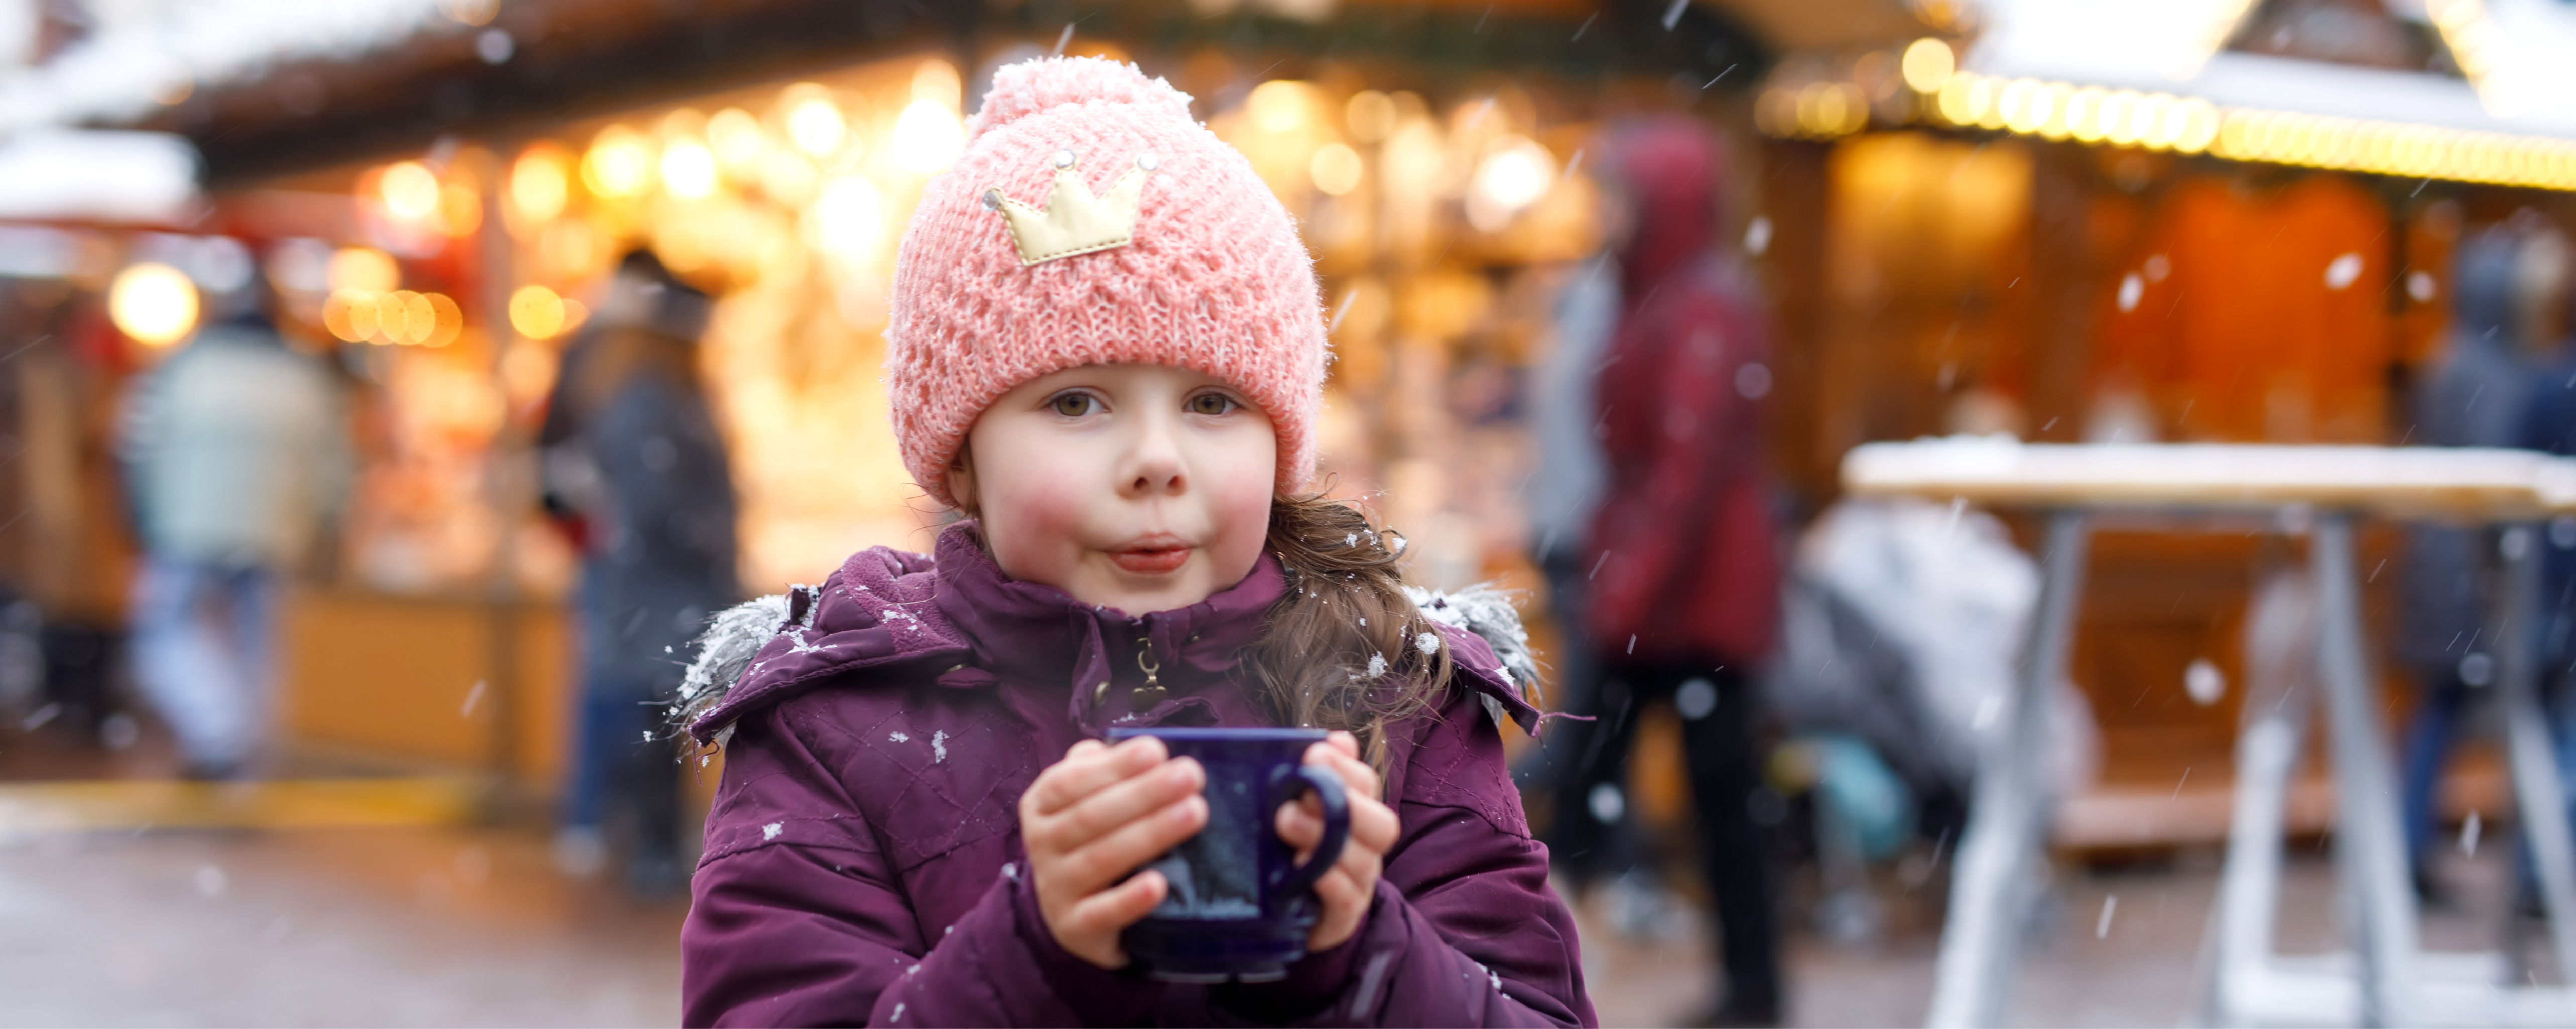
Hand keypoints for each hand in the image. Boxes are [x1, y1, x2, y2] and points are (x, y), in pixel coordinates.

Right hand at [1019, 736, 1208, 967]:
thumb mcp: (1084, 800)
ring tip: (1195, 812)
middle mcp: (1041, 844)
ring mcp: (1056, 888)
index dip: (1113, 766)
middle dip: (1144, 793)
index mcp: (1041, 804)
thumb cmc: (1089, 840)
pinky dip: (1130, 900)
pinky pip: (1102, 913)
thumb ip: (1103, 769)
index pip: (1070, 781)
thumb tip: (1146, 749)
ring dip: (1149, 834)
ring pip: (1101, 859)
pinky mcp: (1075, 927)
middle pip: (1091, 816)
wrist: (1069, 914)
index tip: (1157, 751)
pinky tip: (1160, 884)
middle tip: (1190, 776)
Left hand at [1275, 731, 1398, 952]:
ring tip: (1286, 822)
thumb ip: (1316, 776)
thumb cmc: (1294, 851)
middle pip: (1382, 824)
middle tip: (1302, 792)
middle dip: (1347, 803)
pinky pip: (1346, 897)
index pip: (1366, 785)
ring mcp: (1359, 883)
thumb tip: (1339, 739)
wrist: (1295, 915)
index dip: (1345, 768)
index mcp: (1357, 814)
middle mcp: (1365, 848)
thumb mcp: (1299, 810)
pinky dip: (1327, 879)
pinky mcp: (1343, 916)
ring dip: (1325, 837)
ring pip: (1363, 860)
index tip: (1313, 753)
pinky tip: (1299, 866)